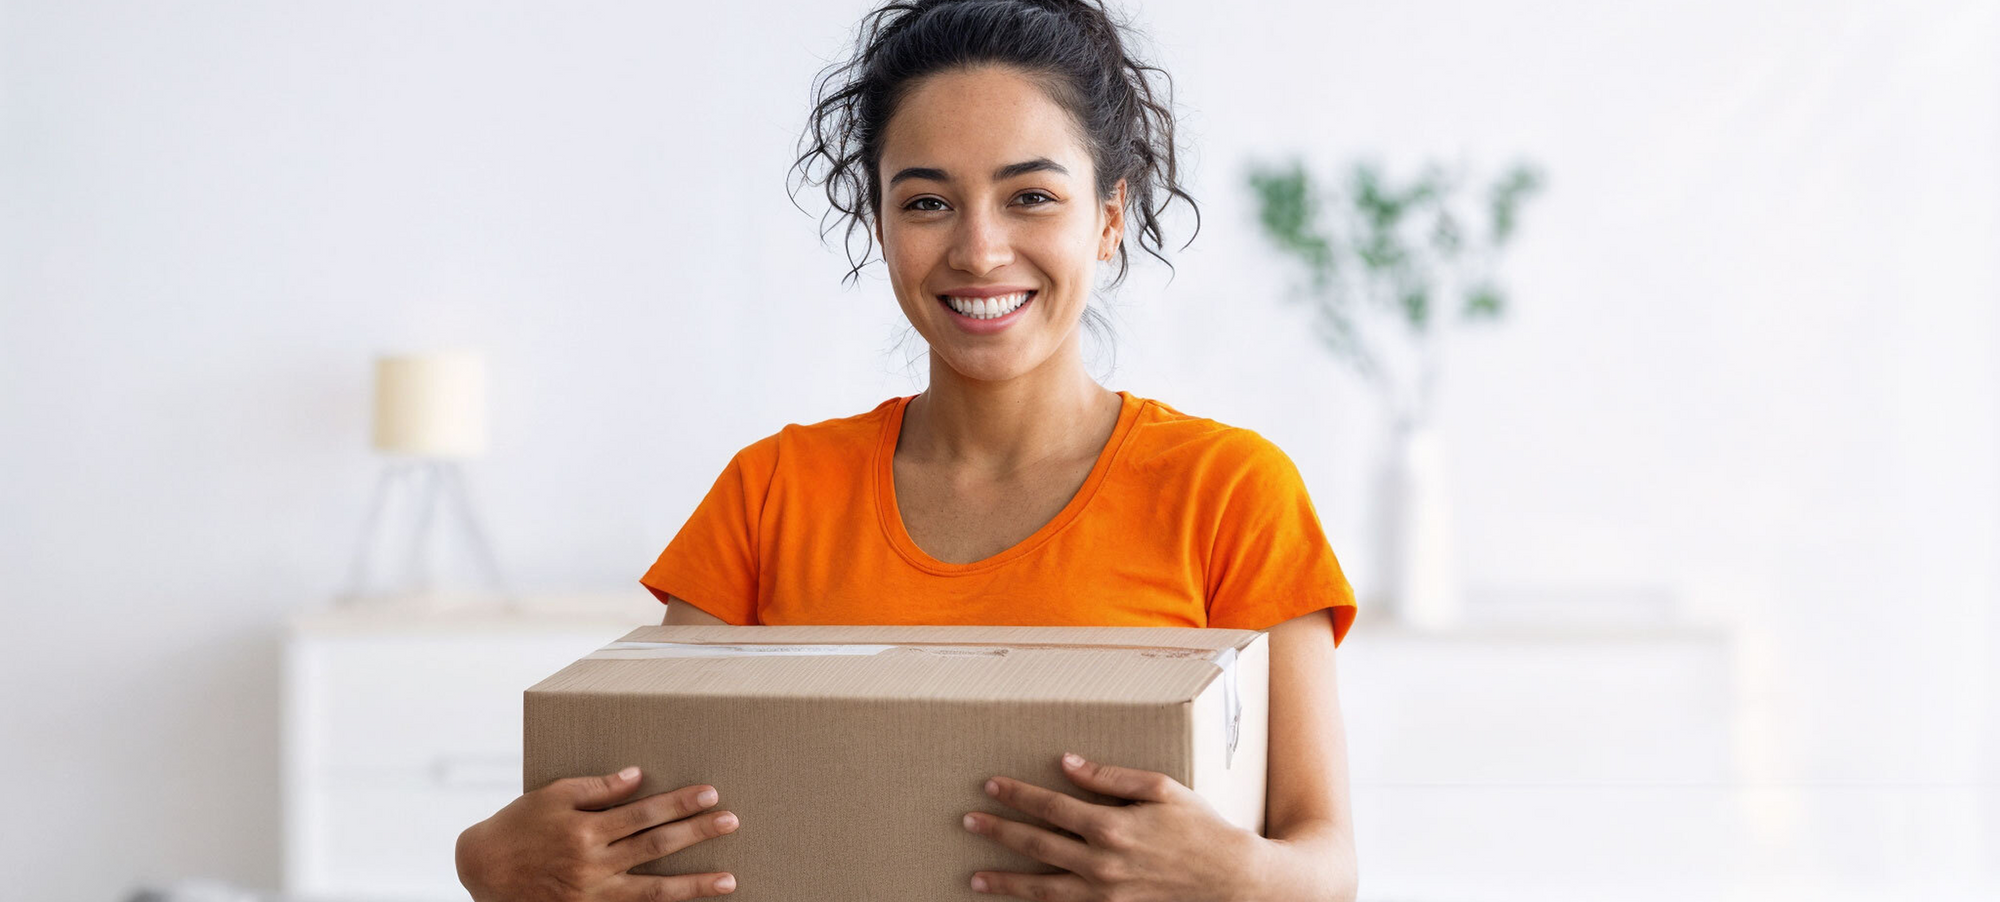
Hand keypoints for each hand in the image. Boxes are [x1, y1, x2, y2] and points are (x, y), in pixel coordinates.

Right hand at [456, 765, 741, 901]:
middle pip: (655, 847)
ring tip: (729, 881)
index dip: (678, 803)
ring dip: (694, 886)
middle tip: (732, 822)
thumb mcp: (551, 797)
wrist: (482, 870)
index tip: (710, 794)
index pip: (643, 813)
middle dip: (696, 834)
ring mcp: (592, 894)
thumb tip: (636, 776)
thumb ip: (595, 789)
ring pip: (653, 891)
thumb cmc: (518, 826)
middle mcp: (592, 865)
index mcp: (584, 831)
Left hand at [962, 752, 1265, 901]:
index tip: (991, 786)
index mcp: (1110, 826)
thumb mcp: (1161, 788)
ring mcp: (1105, 895)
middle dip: (999, 833)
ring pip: (1042, 890)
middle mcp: (1101, 863)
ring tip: (975, 878)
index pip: (1050, 807)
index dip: (1017, 795)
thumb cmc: (1199, 827)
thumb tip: (1068, 763)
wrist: (1231, 879)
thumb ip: (1110, 776)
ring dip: (1005, 882)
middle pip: (1036, 846)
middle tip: (968, 821)